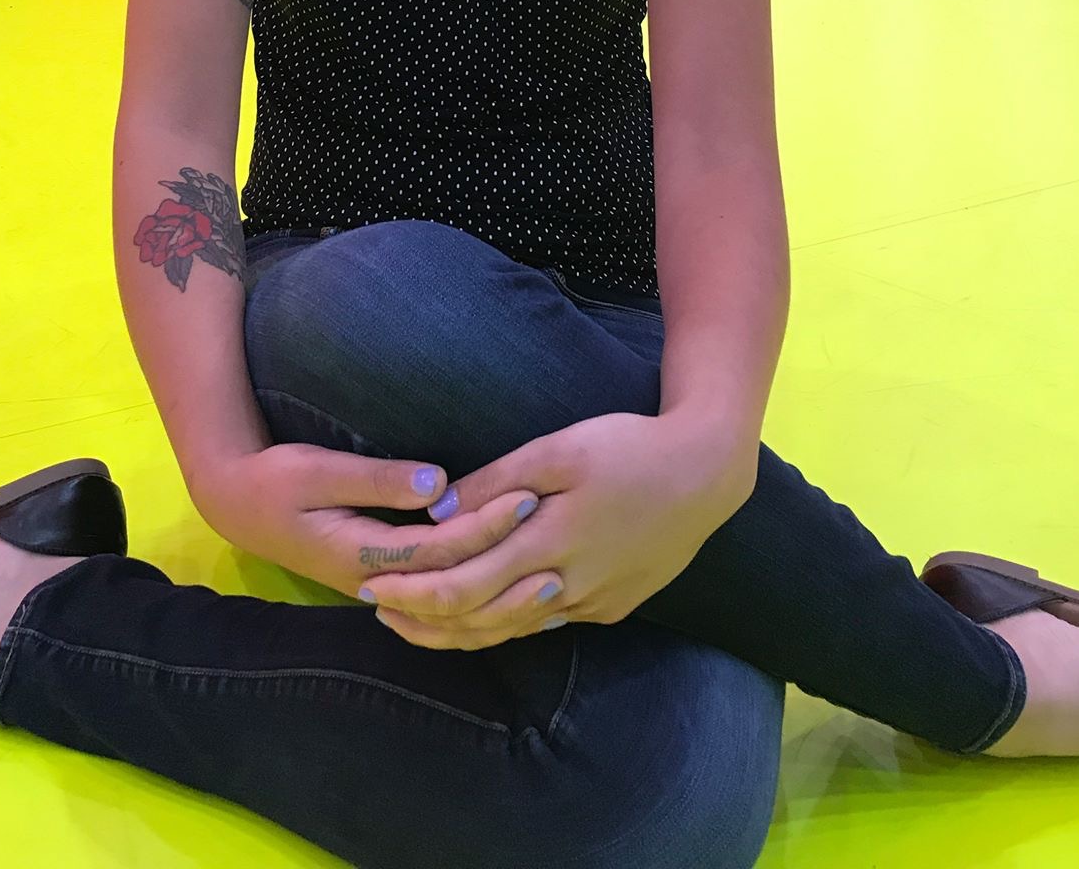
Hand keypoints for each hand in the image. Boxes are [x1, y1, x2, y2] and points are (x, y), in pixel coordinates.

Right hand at [196, 443, 549, 629]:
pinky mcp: (386, 577)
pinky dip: (476, 591)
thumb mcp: (319, 470)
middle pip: (453, 581)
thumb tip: (436, 483)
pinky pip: (438, 594)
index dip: (486, 525)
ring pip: (449, 600)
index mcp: (364, 556)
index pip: (440, 548)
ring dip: (498, 587)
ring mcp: (382, 586)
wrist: (240, 506)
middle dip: (505, 557)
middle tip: (555, 531)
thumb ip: (377, 480)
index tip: (527, 496)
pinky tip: (511, 583)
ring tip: (551, 569)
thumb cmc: (278, 481)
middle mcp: (378, 582)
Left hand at [360, 411, 753, 651]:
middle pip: (480, 621)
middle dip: (423, 618)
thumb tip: (438, 511)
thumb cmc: (629, 447)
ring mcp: (592, 603)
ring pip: (512, 630)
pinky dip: (505, 622)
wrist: (707, 473)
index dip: (412, 591)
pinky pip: (546, 622)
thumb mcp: (559, 448)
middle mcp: (568, 586)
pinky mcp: (612, 606)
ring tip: (416, 619)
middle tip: (376, 607)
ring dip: (458, 629)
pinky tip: (483, 612)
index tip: (370, 583)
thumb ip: (497, 481)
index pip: (464, 587)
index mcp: (549, 543)